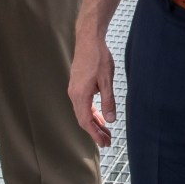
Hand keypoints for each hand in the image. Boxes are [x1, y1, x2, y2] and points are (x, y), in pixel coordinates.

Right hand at [68, 32, 117, 147]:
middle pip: (83, 119)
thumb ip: (108, 101)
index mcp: (80, 95)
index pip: (86, 121)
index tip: (104, 143)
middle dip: (95, 132)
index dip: (95, 134)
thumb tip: (110, 120)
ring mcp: (74, 90)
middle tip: (107, 142)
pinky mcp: (77, 85)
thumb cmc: (98, 58)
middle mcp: (74, 94)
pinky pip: (83, 104)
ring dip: (94, 123)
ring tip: (106, 131)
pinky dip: (92, 112)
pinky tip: (100, 115)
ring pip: (83, 112)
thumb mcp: (107, 80)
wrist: (88, 40)